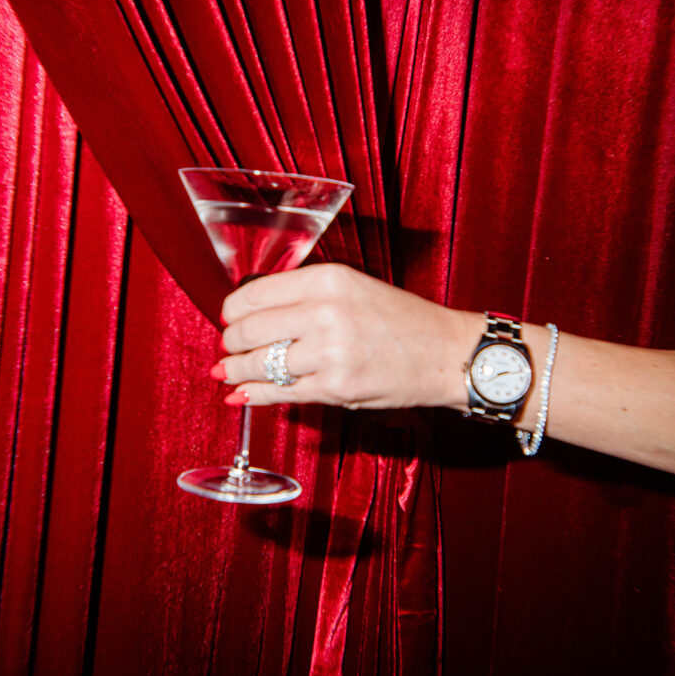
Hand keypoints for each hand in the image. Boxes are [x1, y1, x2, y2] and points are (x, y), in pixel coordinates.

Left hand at [216, 264, 472, 408]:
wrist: (445, 353)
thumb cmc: (400, 320)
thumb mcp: (352, 289)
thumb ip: (304, 297)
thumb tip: (249, 314)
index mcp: (329, 280)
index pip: (256, 294)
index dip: (233, 310)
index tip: (230, 318)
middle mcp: (325, 312)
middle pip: (250, 329)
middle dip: (232, 342)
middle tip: (229, 348)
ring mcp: (329, 352)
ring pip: (259, 364)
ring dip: (237, 371)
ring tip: (229, 372)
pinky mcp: (336, 388)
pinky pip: (279, 393)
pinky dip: (255, 395)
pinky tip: (243, 394)